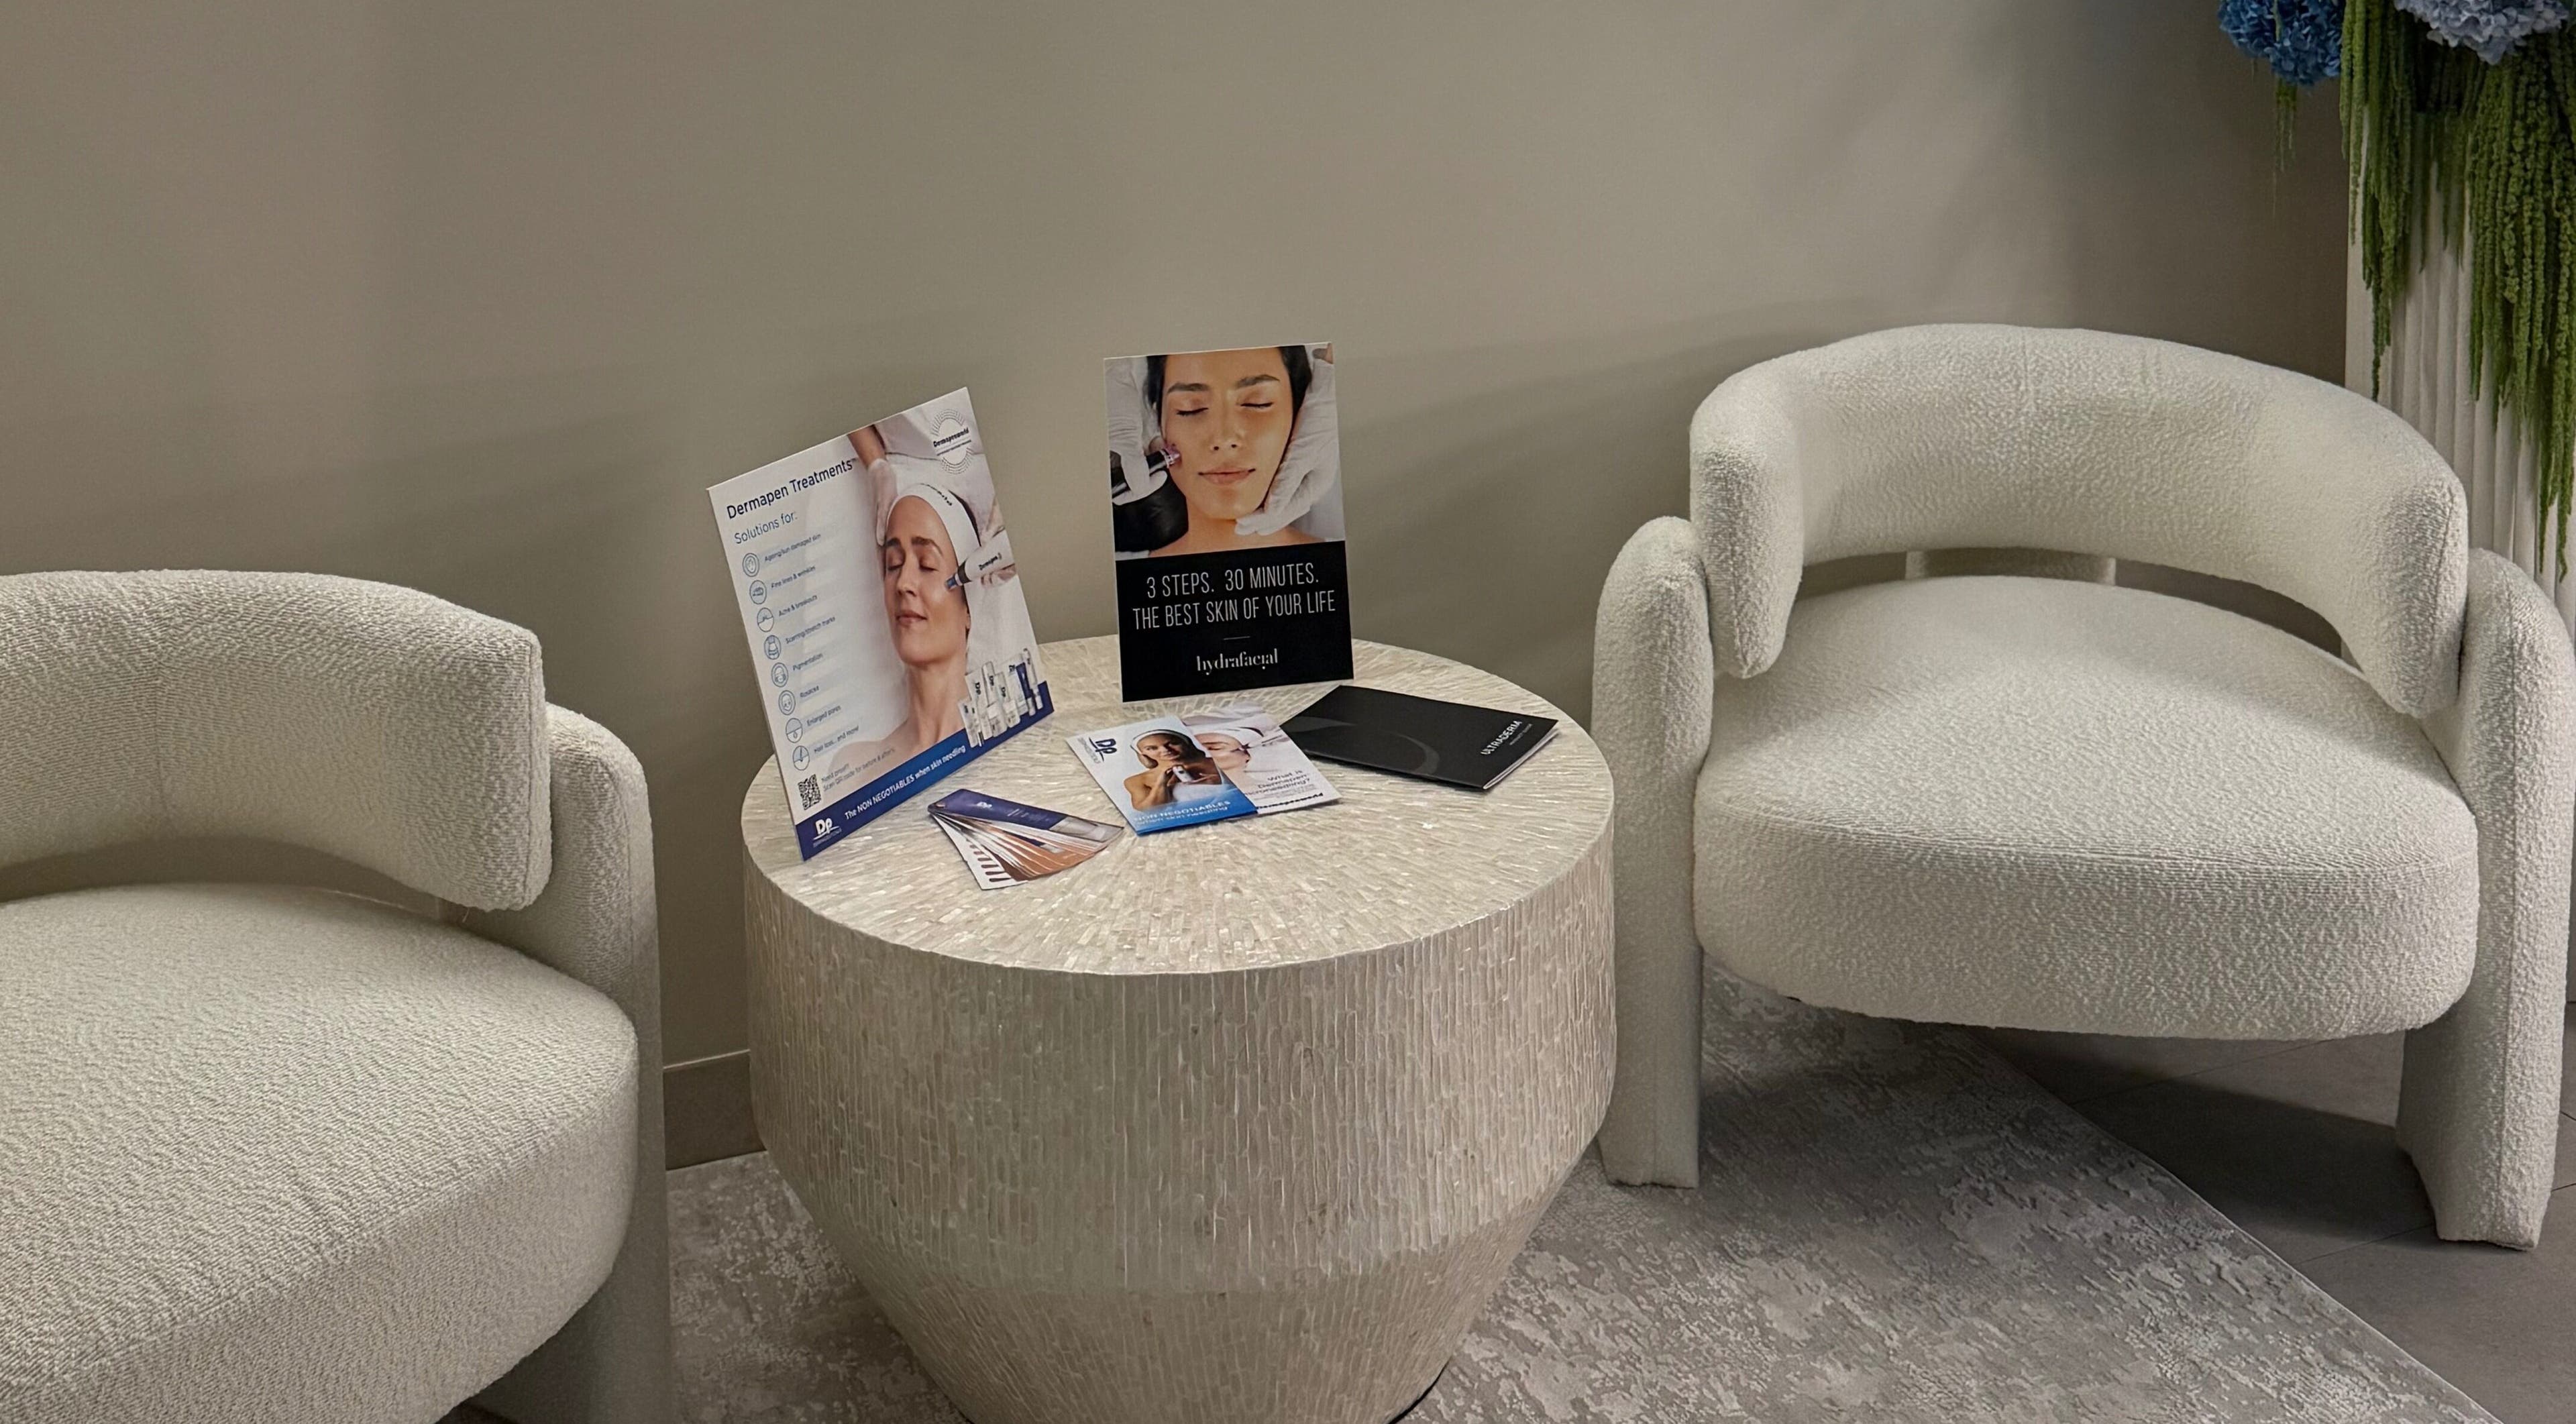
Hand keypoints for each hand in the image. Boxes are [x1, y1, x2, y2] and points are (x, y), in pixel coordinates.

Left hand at [1235, 350, 1335, 535]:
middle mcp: (1311, 479)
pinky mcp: (1298, 458)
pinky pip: (1282, 484)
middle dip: (1263, 519)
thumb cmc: (1322, 418)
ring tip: (1248, 518)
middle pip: (1284, 507)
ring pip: (1282, 498)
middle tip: (1241, 527)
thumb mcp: (1303, 451)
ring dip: (1265, 508)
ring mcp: (1305, 470)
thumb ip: (1287, 481)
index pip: (1286, 509)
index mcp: (1316, 482)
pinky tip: (1259, 494)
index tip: (1245, 524)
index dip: (1265, 520)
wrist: (1328, 391)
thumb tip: (1273, 508)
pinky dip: (1268, 492)